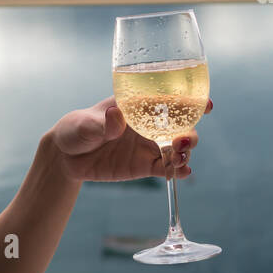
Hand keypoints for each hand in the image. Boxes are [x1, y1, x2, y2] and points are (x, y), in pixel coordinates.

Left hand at [48, 96, 211, 182]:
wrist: (66, 156)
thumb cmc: (76, 128)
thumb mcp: (85, 124)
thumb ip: (102, 123)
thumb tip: (116, 116)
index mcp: (139, 105)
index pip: (170, 100)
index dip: (191, 101)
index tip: (205, 105)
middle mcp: (150, 125)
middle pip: (181, 126)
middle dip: (190, 132)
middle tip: (182, 139)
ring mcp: (149, 146)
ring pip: (178, 148)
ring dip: (185, 151)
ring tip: (179, 156)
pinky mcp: (145, 166)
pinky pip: (167, 168)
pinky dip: (178, 170)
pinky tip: (182, 172)